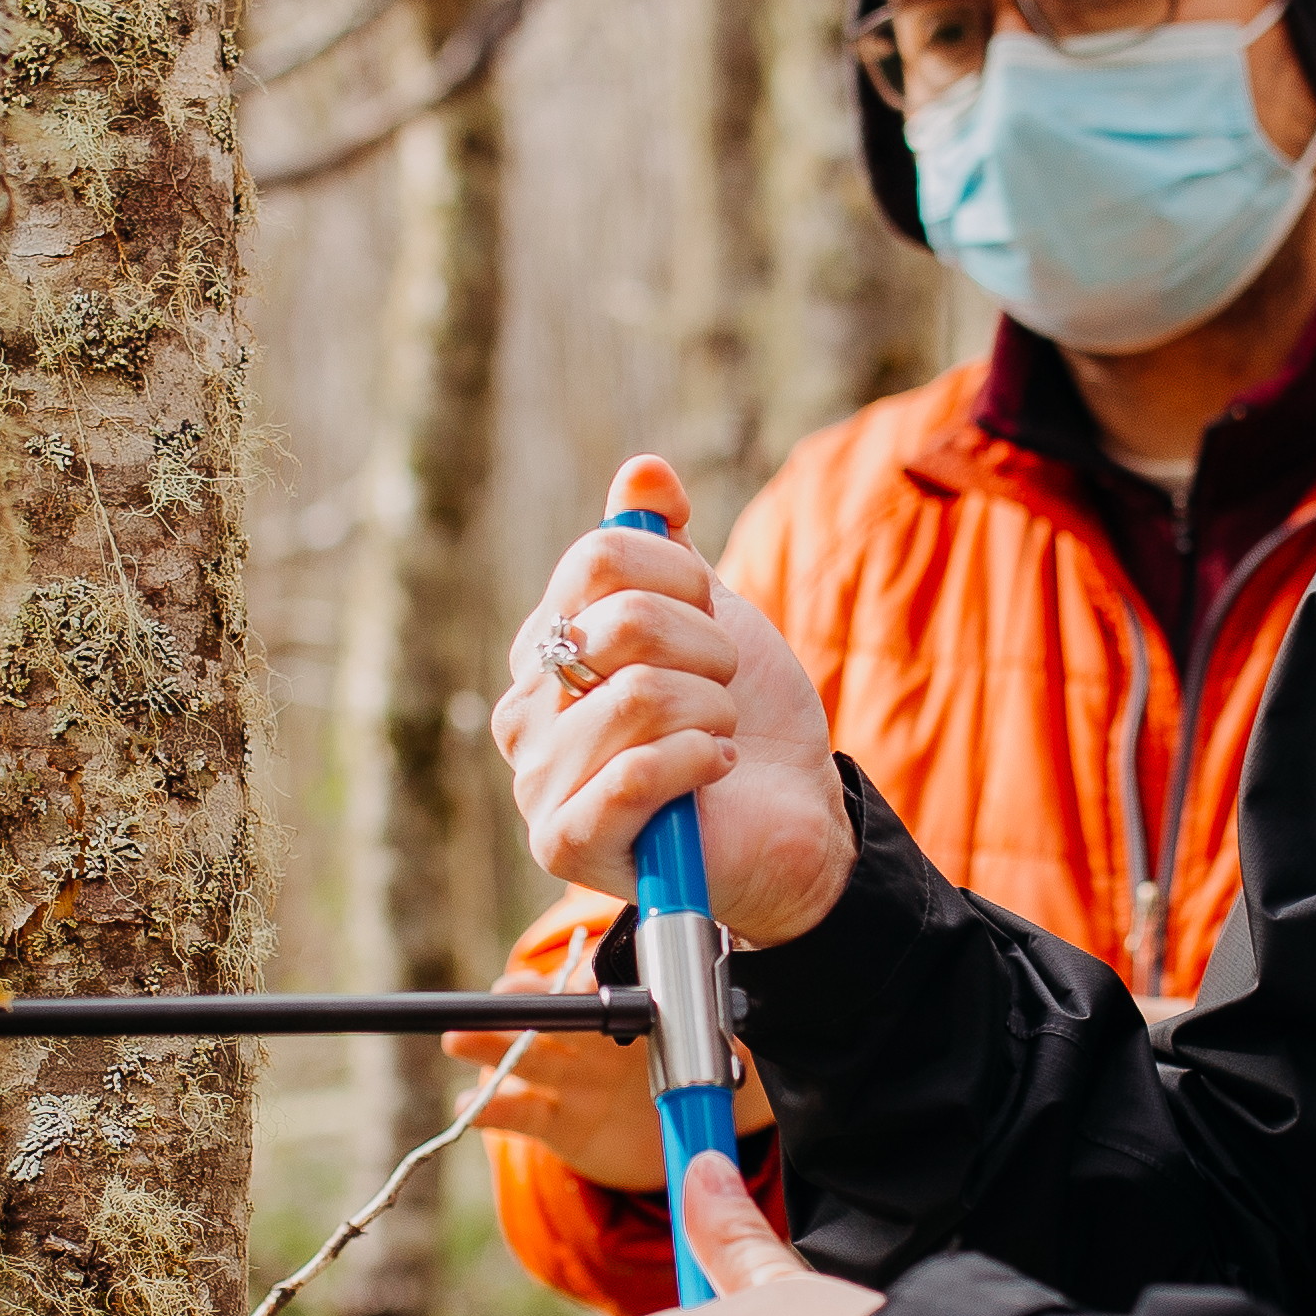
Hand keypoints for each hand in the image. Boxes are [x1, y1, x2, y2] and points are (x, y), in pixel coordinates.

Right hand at [446, 997, 776, 1196]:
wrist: (677, 1128)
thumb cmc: (693, 1069)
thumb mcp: (714, 1046)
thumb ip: (717, 1029)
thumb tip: (735, 1014)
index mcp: (625, 1014)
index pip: (600, 991)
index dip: (587, 985)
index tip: (581, 984)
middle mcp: (588, 1042)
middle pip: (548, 1018)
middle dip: (522, 1006)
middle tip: (501, 996)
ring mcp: (566, 1081)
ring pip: (523, 1060)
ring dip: (491, 1049)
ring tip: (459, 1040)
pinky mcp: (555, 1123)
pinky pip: (518, 1115)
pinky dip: (492, 1110)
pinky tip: (468, 1105)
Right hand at [497, 455, 855, 949]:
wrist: (791, 819)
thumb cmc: (742, 721)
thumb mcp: (712, 616)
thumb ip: (667, 546)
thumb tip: (644, 472)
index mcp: (545, 646)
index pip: (597, 558)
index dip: (683, 580)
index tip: (713, 621)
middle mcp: (523, 711)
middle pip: (620, 622)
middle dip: (710, 652)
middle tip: (723, 693)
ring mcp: (535, 782)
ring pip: (639, 696)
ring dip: (712, 713)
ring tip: (718, 739)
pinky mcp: (564, 844)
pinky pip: (634, 773)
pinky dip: (700, 762)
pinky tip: (715, 774)